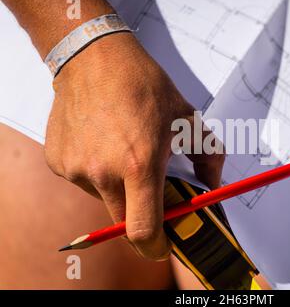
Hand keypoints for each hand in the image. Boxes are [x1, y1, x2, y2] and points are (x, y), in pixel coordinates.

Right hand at [45, 33, 223, 258]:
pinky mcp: (59, 163)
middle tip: (148, 186)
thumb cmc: (143, 85)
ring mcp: (77, 169)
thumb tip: (214, 185)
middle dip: (140, 213)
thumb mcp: (187, 118)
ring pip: (105, 200)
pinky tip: (103, 144)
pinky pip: (85, 182)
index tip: (162, 246)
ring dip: (119, 187)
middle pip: (124, 221)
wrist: (94, 59)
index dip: (155, 247)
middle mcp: (103, 172)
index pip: (143, 230)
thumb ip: (209, 156)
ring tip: (124, 151)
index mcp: (139, 164)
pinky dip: (98, 173)